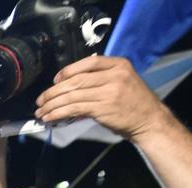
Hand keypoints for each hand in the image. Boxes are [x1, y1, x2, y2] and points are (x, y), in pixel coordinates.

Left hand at [34, 55, 170, 140]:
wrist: (150, 120)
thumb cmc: (134, 102)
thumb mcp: (122, 81)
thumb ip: (101, 79)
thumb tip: (71, 86)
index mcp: (118, 64)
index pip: (87, 63)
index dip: (67, 71)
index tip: (55, 80)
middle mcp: (114, 75)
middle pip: (75, 80)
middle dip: (53, 91)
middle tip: (41, 100)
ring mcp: (109, 91)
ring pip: (72, 95)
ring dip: (52, 104)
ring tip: (41, 111)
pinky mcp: (103, 107)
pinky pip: (74, 108)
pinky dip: (58, 113)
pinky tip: (50, 117)